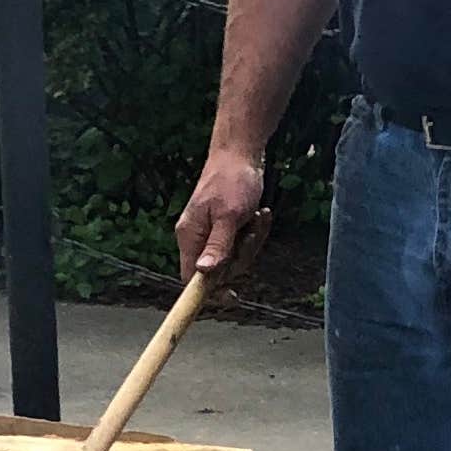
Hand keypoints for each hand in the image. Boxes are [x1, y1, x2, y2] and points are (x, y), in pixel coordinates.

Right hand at [177, 147, 271, 280]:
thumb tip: (204, 273)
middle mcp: (197, 238)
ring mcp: (211, 234)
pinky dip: (255, 232)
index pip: (192, 278)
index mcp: (190, 236)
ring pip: (235, 258)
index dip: (209, 292)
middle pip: (220, 270)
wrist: (241, 153)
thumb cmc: (232, 180)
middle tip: (252, 230)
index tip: (232, 297)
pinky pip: (242, 244)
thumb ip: (218, 246)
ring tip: (258, 216)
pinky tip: (261, 215)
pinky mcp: (226, 228)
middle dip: (243, 255)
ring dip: (252, 240)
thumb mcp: (229, 215)